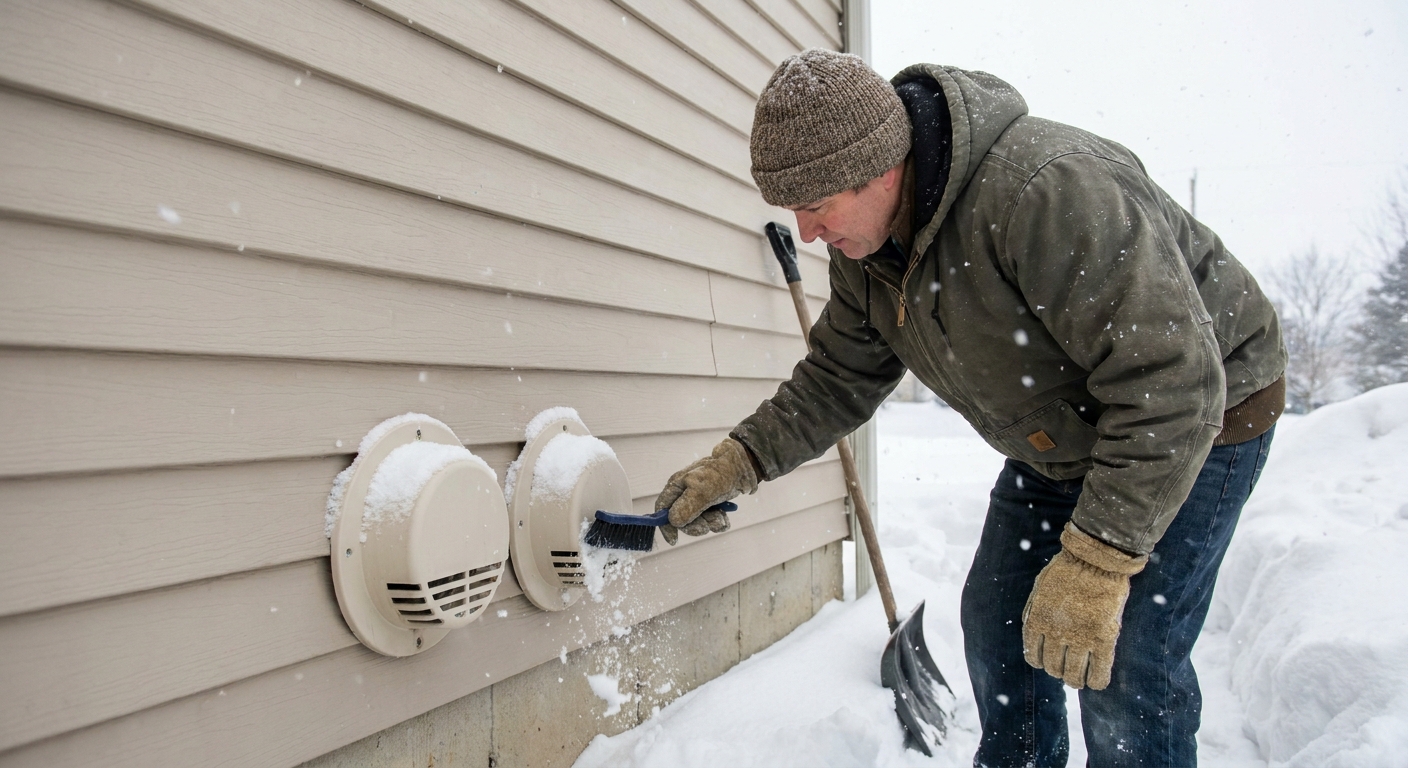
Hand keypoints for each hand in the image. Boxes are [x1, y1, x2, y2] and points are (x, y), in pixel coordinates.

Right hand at [655, 438, 758, 544]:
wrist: (744, 467)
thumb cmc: (721, 474)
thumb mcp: (702, 491)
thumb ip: (686, 507)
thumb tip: (673, 521)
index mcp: (677, 486)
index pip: (662, 508)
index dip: (665, 525)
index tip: (674, 540)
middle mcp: (685, 493)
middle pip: (681, 519)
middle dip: (695, 526)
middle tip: (707, 526)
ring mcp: (698, 498)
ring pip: (697, 521)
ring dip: (710, 524)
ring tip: (720, 518)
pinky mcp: (711, 503)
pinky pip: (710, 520)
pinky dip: (718, 522)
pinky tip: (725, 517)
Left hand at [1022, 523, 1147, 688]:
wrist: (1096, 557)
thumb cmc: (1068, 569)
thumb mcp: (1040, 588)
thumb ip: (1034, 611)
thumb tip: (1033, 633)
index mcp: (1037, 620)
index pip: (1033, 656)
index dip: (1040, 661)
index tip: (1048, 660)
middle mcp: (1056, 633)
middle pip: (1053, 668)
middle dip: (1058, 670)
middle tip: (1067, 668)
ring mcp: (1080, 637)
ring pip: (1073, 675)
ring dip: (1075, 680)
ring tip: (1080, 678)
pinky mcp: (1104, 638)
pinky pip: (1099, 672)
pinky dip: (1097, 681)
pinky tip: (1096, 682)